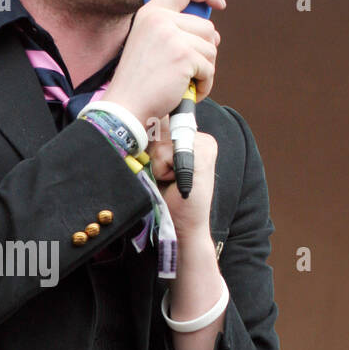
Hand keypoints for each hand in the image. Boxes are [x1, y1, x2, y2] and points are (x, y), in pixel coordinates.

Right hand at [105, 0, 224, 126]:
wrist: (126, 107)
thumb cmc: (139, 82)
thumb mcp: (148, 43)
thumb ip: (173, 30)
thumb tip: (212, 34)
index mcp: (150, 13)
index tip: (218, 2)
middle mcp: (160, 20)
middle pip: (206, 27)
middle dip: (204, 52)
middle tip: (189, 70)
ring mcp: (172, 37)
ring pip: (211, 49)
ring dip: (204, 69)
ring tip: (185, 82)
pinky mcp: (184, 56)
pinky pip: (209, 69)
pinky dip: (204, 84)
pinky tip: (188, 91)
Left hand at [148, 123, 217, 240]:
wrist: (184, 226)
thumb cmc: (170, 199)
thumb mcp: (160, 165)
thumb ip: (156, 142)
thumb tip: (143, 123)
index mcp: (193, 139)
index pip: (161, 123)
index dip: (153, 146)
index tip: (164, 169)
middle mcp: (202, 138)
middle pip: (159, 129)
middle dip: (154, 155)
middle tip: (167, 177)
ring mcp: (205, 144)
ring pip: (160, 141)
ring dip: (157, 164)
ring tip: (170, 180)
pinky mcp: (203, 153)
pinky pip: (165, 152)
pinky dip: (161, 169)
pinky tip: (174, 182)